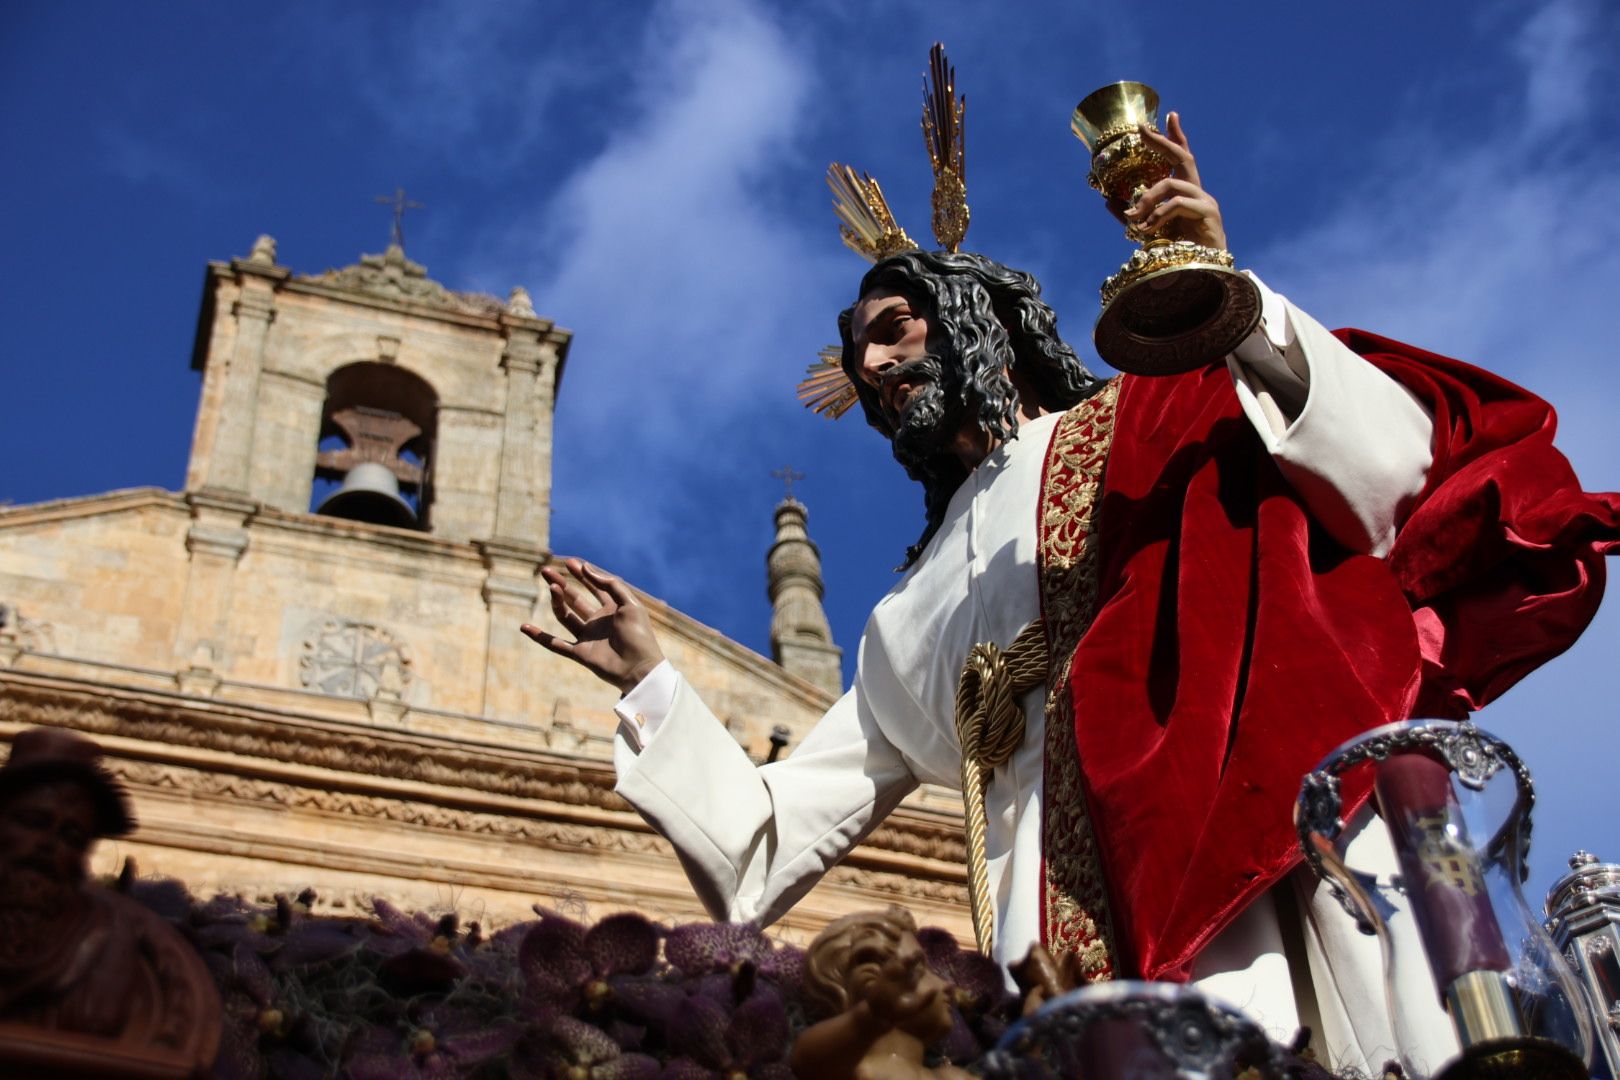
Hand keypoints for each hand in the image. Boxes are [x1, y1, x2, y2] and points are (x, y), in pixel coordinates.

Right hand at [521, 558, 664, 693]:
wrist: (639, 668)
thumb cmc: (639, 635)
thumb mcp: (630, 603)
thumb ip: (610, 584)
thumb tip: (587, 568)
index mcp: (613, 609)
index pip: (594, 587)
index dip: (582, 574)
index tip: (569, 562)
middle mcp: (598, 621)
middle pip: (575, 599)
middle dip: (561, 584)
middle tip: (546, 571)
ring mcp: (588, 637)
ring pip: (565, 616)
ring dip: (557, 602)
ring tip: (552, 588)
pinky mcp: (580, 653)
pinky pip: (555, 644)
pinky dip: (539, 637)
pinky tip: (524, 627)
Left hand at [1107, 111, 1227, 250]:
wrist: (1201, 273)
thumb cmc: (1179, 252)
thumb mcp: (1149, 230)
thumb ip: (1132, 215)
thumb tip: (1107, 199)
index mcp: (1187, 192)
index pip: (1182, 157)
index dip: (1177, 137)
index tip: (1170, 115)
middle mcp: (1198, 191)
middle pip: (1182, 157)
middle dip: (1162, 142)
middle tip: (1143, 130)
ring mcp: (1205, 201)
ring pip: (1171, 184)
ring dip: (1147, 198)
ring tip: (1133, 216)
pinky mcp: (1207, 214)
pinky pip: (1177, 204)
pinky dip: (1158, 214)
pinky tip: (1147, 228)